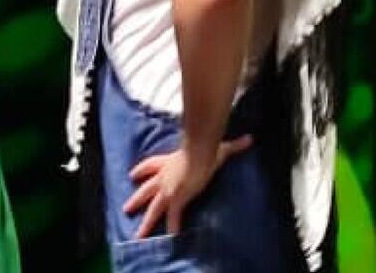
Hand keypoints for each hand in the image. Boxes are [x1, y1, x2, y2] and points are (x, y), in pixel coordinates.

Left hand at [122, 134, 252, 238]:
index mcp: (168, 162)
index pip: (150, 165)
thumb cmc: (206, 147)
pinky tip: (172, 236)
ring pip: (153, 208)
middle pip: (145, 188)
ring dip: (146, 222)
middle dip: (136, 198)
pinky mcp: (176, 198)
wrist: (200, 152)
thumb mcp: (219, 147)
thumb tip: (249, 140)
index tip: (132, 175)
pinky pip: (173, 216)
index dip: (141, 170)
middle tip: (126, 208)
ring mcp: (168, 189)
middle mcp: (164, 176)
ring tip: (139, 235)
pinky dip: (173, 226)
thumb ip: (233, 145)